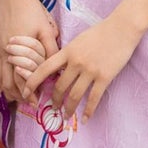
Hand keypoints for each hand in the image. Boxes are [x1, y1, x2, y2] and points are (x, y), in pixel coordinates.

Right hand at [0, 0, 58, 103]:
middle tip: (25, 103)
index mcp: (18, 51)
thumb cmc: (32, 10)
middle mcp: (5, 52)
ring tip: (13, 98)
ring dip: (6, 89)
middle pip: (8, 82)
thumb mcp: (46, 29)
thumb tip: (58, 68)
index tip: (35, 102)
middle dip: (17, 95)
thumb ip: (51, 49)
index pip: (22, 79)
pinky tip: (0, 83)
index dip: (29, 93)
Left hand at [23, 10, 140, 119]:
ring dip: (69, 109)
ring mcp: (90, 70)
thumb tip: (59, 68)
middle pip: (60, 87)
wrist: (122, 28)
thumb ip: (68, 54)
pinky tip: (85, 119)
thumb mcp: (78, 40)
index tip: (25, 92)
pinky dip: (88, 111)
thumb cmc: (100, 32)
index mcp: (67, 52)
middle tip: (53, 107)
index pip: (44, 69)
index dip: (32, 82)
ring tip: (66, 116)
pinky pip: (94, 98)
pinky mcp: (105, 77)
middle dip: (55, 100)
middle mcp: (76, 62)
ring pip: (75, 95)